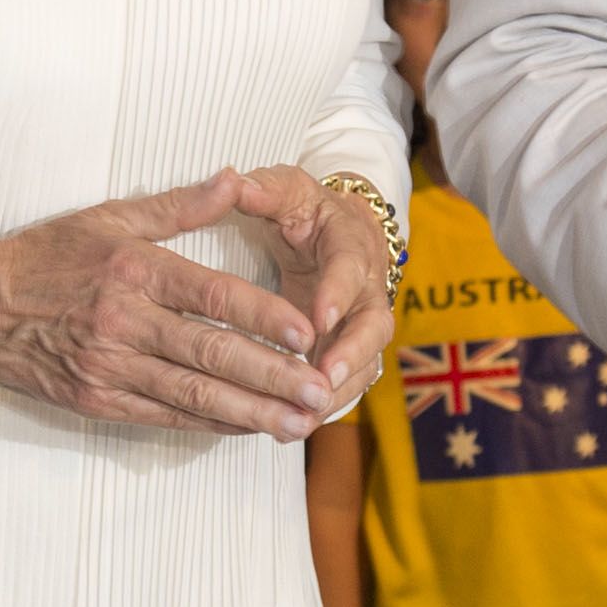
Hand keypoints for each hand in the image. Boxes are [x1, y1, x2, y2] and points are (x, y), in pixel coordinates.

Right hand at [0, 172, 342, 442]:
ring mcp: (109, 368)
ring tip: (299, 423)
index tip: (309, 334)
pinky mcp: (98, 401)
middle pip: (211, 354)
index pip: (212, 297)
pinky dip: (212, 424)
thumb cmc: (43, 256)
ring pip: (193, 395)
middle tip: (321, 391)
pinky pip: (166, 416)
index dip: (264, 318)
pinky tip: (249, 428)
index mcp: (133, 270)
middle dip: (273, 376)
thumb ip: (178, 205)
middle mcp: (124, 322)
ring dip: (252, 413)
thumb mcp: (108, 217)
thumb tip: (236, 177)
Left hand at [233, 165, 394, 410]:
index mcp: (350, 245)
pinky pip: (348, 384)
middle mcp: (366, 289)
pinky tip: (295, 426)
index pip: (349, 269)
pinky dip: (327, 406)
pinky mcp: (351, 351)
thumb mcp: (288, 190)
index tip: (320, 316)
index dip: (337, 293)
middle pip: (373, 326)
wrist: (342, 231)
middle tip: (325, 378)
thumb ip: (263, 189)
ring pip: (366, 363)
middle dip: (351, 353)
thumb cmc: (307, 211)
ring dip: (341, 391)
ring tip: (307, 416)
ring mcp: (362, 325)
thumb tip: (233, 181)